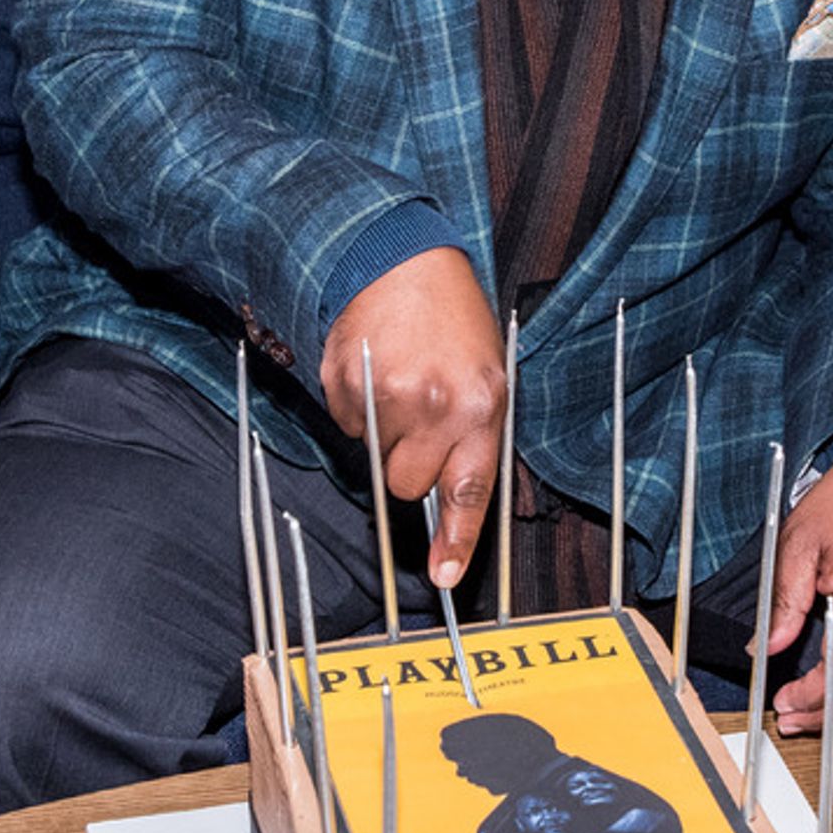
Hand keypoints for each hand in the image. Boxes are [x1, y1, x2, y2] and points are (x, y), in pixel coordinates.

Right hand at [320, 248, 505, 588]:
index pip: (468, 490)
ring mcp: (387, 395)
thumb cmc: (451, 317)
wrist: (401, 255)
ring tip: (398, 379)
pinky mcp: (346, 383)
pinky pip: (346, 425)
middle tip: (417, 419)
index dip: (456, 540)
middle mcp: (436, 405)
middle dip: (408, 464)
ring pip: (375, 456)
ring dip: (383, 431)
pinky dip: (356, 407)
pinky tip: (375, 367)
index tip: (444, 577)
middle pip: (409, 484)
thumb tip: (446, 498)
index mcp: (481, 404)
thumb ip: (473, 434)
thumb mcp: (487, 372)